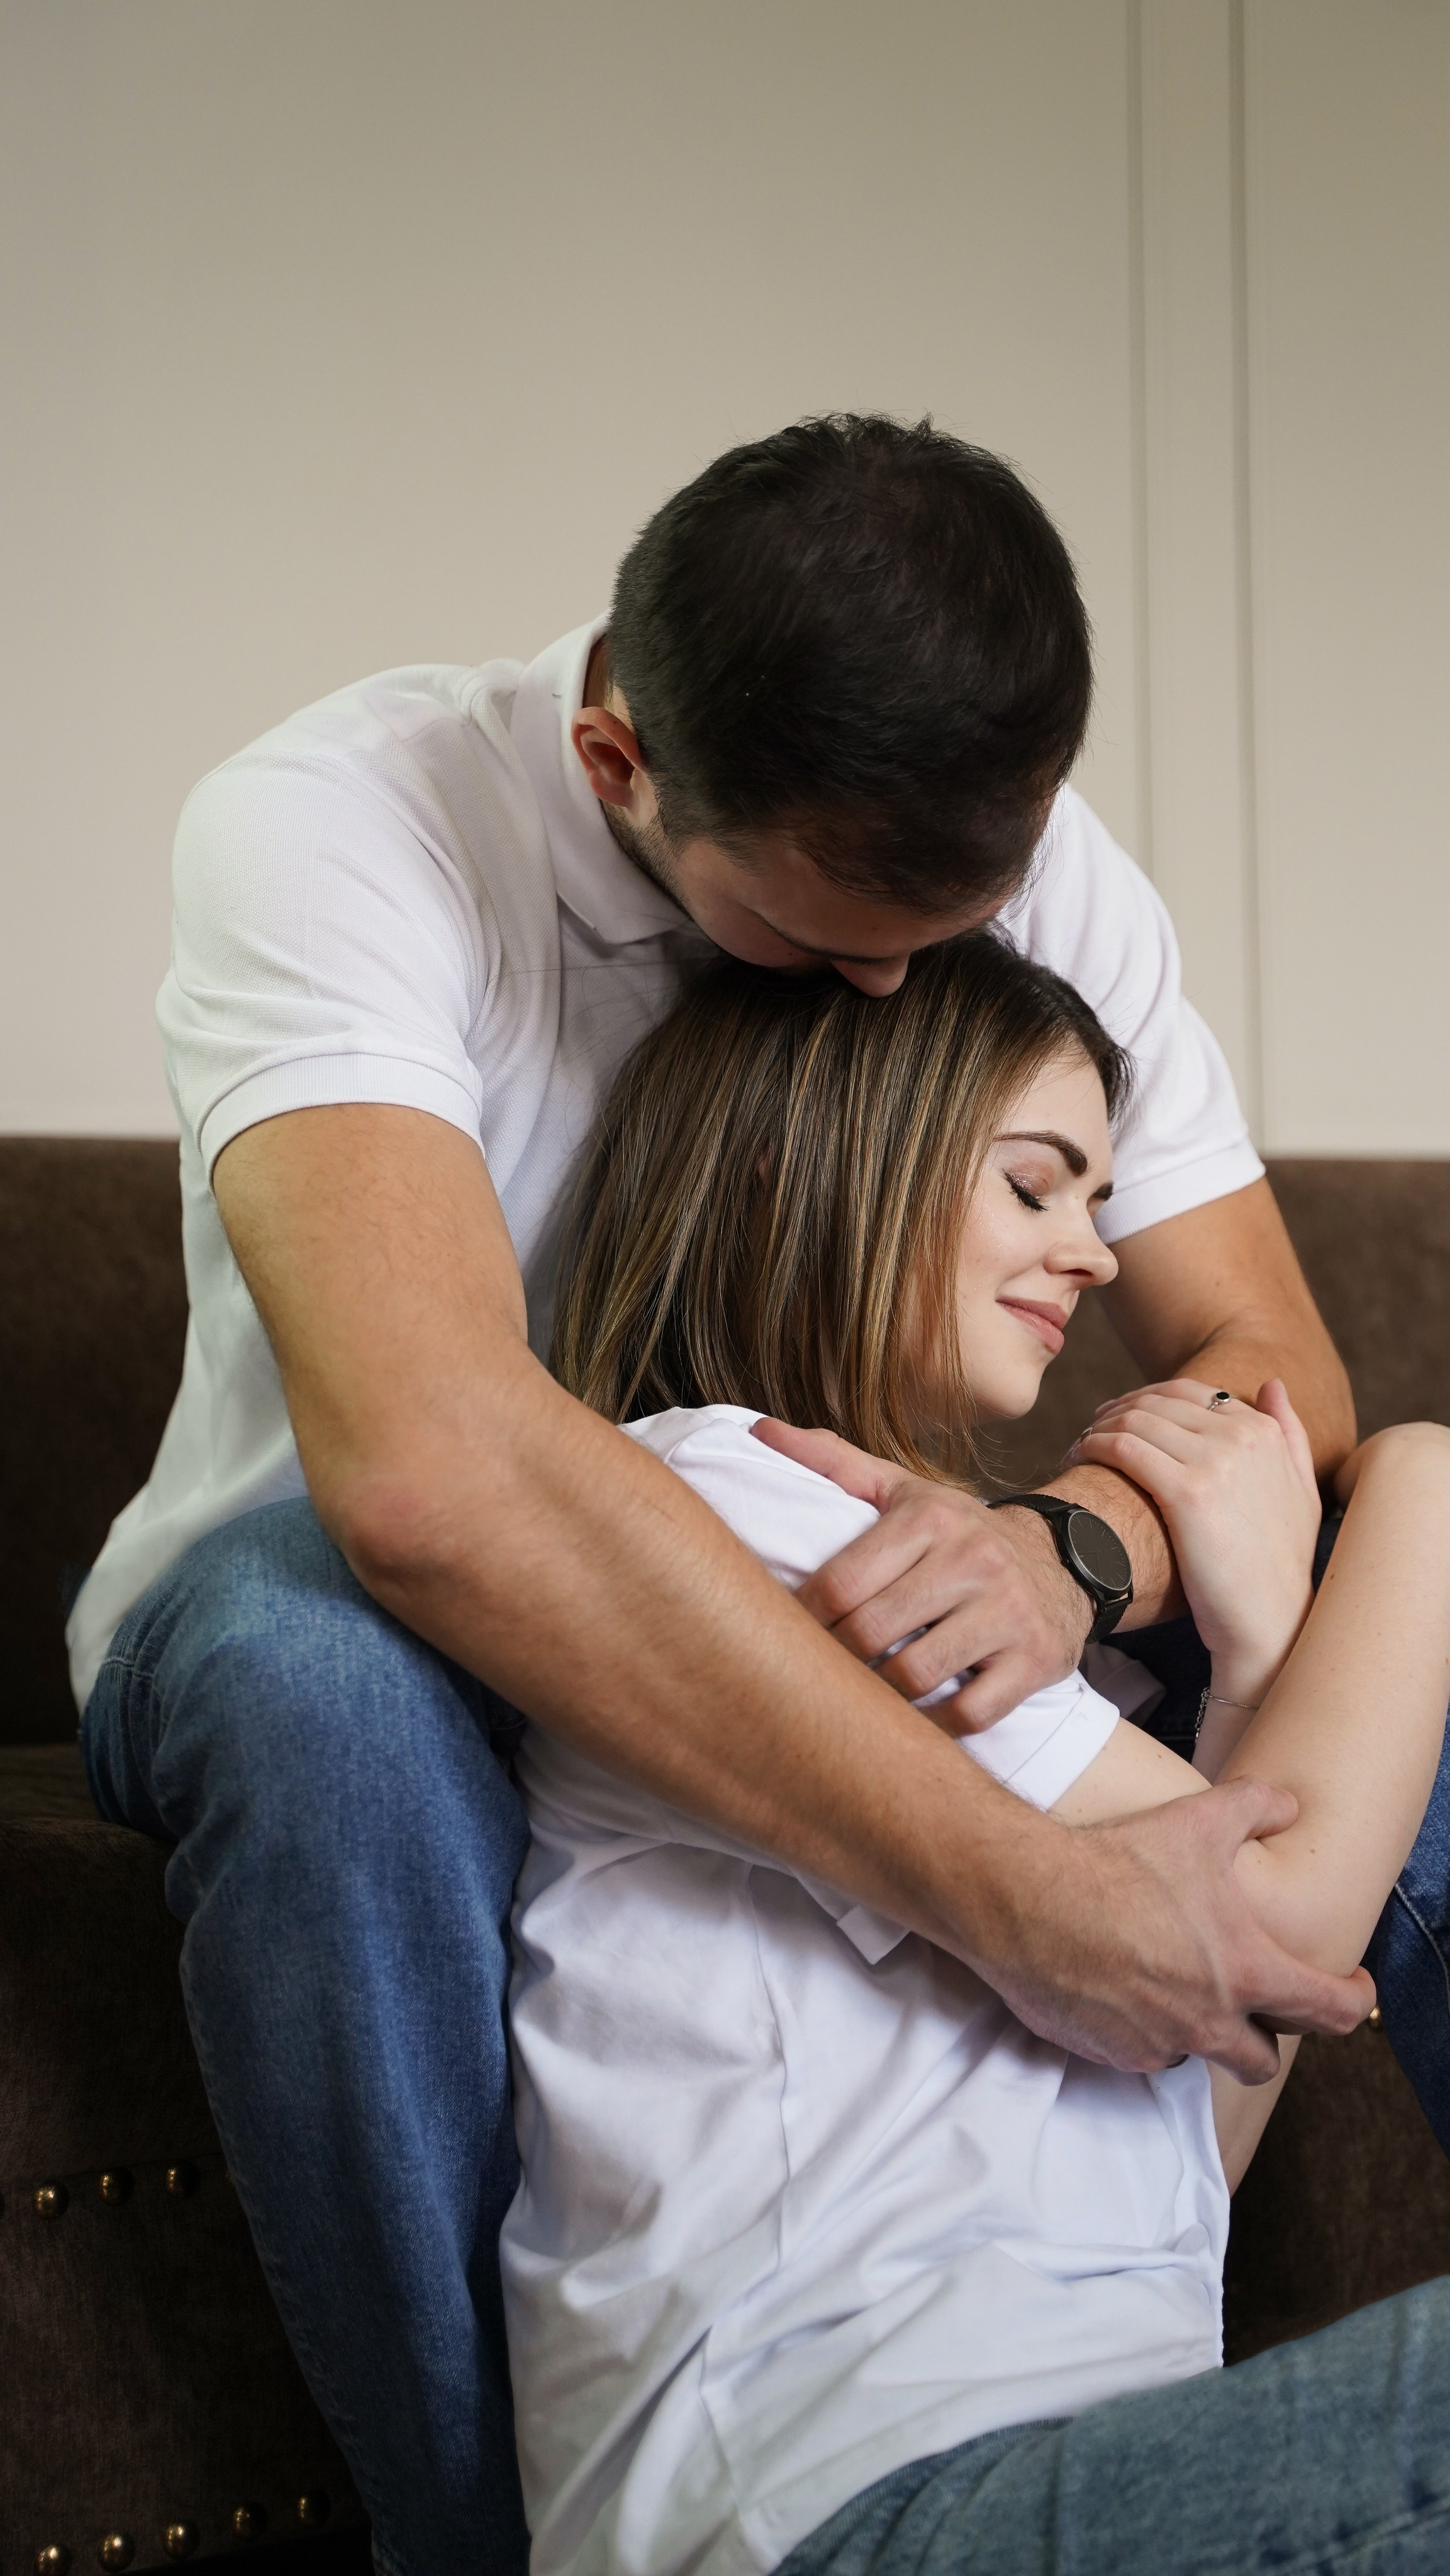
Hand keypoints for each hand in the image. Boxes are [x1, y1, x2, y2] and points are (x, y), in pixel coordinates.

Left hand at [749, 1419, 1092, 1727]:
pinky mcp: (1035, 1659)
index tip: (791, 1632)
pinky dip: (933, 1724)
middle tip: (823, 1668)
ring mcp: (1009, 1612)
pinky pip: (969, 1713)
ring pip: (915, 1678)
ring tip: (864, 1691)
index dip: (804, 1619)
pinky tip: (916, 1715)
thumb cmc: (958, 1534)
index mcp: (930, 1519)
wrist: (1061, 1562)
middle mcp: (973, 1561)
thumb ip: (832, 1464)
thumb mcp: (903, 1491)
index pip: (840, 1583)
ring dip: (880, 1695)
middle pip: (871, 1634)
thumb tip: (761, 1430)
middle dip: (837, 1659)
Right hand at [992, 1776, 1373, 2080]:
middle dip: (1263, 2037)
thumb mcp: (1197, 1820)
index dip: (1352, 2003)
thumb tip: (1288, 1807)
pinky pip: (1139, 2052)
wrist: (1028, 1898)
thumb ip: (1255, 1809)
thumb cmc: (1118, 1862)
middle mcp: (1206, 2022)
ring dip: (1193, 2029)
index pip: (1327, 2011)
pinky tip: (1119, 1987)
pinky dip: (1140, 2029)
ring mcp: (1155, 2044)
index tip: (1354, 1994)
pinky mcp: (1107, 2053)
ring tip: (1171, 1986)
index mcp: (1243, 1972)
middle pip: (1261, 2061)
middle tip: (1253, 2006)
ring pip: (1193, 2054)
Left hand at [1066, 1379, 1320, 1706]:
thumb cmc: (1278, 1566)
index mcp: (1264, 1431)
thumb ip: (1290, 1434)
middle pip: (1157, 1400)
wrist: (1270, 1623)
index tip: (1119, 1418)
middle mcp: (1243, 1436)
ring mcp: (1216, 1461)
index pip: (1189, 1392)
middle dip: (1117, 1409)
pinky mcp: (1187, 1492)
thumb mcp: (1302, 1492)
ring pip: (1135, 1419)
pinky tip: (1076, 1459)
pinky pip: (1123, 1447)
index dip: (1146, 1400)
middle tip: (1089, 1429)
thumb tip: (1271, 1383)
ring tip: (1079, 1447)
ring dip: (1097, 1426)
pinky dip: (1091, 1445)